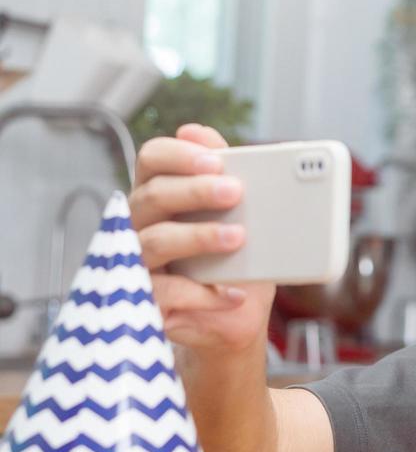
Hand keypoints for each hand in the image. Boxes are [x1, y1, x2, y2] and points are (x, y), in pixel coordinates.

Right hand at [130, 124, 273, 353]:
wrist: (239, 317)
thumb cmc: (235, 260)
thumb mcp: (242, 218)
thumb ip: (224, 176)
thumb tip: (203, 134)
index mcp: (160, 195)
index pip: (152, 160)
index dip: (178, 155)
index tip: (215, 160)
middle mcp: (138, 224)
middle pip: (153, 196)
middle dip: (195, 190)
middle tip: (235, 191)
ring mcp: (136, 263)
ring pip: (155, 241)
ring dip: (199, 236)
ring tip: (238, 237)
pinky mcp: (145, 301)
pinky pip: (165, 293)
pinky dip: (203, 293)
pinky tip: (234, 294)